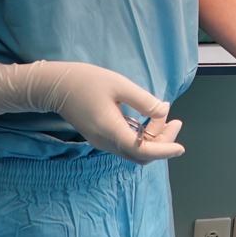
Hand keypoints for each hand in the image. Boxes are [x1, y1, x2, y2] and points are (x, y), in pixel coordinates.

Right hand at [0, 60, 183, 163]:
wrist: (54, 85)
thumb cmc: (86, 81)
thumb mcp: (119, 85)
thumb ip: (143, 101)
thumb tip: (164, 111)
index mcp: (110, 130)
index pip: (142, 150)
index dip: (164, 150)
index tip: (180, 146)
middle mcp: (105, 142)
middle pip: (140, 155)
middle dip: (162, 144)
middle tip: (176, 122)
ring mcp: (101, 141)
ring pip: (134, 152)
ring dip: (153, 140)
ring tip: (166, 119)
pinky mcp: (99, 137)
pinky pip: (126, 145)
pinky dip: (142, 138)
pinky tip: (149, 121)